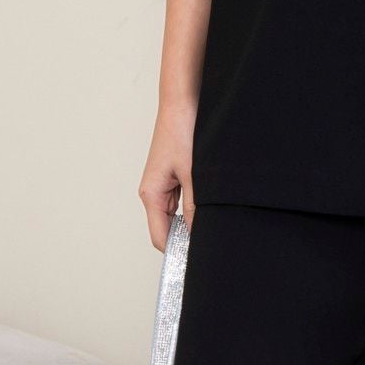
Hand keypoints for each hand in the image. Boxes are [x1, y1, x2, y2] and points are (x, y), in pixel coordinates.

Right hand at [139, 100, 197, 252]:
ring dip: (192, 222)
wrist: (183, 103)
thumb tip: (199, 234)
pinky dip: (194, 208)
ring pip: (177, 216)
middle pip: (168, 229)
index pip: (160, 238)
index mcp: (151, 194)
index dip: (177, 253)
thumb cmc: (182, 132)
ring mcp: (164, 185)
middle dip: (187, 239)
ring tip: (213, 226)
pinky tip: (210, 208)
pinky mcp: (174, 177)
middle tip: (210, 246)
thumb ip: (196, 206)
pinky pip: (182, 202)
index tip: (196, 262)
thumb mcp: (194, 174)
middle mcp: (154, 193)